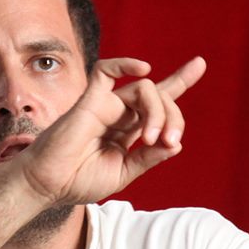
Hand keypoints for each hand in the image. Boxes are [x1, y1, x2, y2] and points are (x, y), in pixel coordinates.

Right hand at [15, 56, 206, 206]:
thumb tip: (175, 145)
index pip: (158, 102)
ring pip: (145, 89)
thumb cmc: (78, 181)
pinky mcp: (90, 100)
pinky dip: (126, 64)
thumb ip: (147, 158)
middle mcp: (119, 114)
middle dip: (175, 117)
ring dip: (159, 112)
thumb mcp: (123, 174)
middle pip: (160, 98)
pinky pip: (107, 71)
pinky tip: (144, 68)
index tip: (199, 64)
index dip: (179, 81)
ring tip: (152, 139)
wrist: (49, 184)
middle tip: (170, 142)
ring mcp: (105, 105)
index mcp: (127, 131)